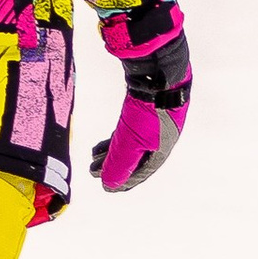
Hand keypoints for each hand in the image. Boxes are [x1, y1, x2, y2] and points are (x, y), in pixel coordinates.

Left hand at [92, 34, 189, 196]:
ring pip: (131, 142)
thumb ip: (119, 163)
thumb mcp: (131, 140)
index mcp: (162, 149)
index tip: (108, 187)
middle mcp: (161, 136)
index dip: (124, 181)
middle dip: (116, 166)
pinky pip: (130, 128)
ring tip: (95, 156)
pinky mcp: (146, 106)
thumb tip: (108, 185)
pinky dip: (118, 136)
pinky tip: (107, 138)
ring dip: (114, 151)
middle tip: (95, 172)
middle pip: (136, 158)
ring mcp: (155, 120)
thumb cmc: (150, 109)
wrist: (159, 71)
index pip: (142, 172)